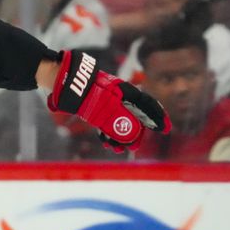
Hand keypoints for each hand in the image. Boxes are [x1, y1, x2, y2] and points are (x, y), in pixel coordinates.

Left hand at [47, 50, 170, 151]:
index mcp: (125, 90)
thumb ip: (116, 113)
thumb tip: (128, 127)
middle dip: (136, 133)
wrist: (64, 80)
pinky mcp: (97, 110)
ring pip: (121, 123)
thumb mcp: (102, 99)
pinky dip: (109, 134)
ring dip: (121, 137)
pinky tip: (107, 143)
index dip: (157, 116)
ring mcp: (109, 104)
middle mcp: (119, 97)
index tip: (164, 129)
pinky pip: (108, 124)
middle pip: (134, 116)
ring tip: (116, 148)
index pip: (146, 102)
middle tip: (134, 147)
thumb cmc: (85, 85)